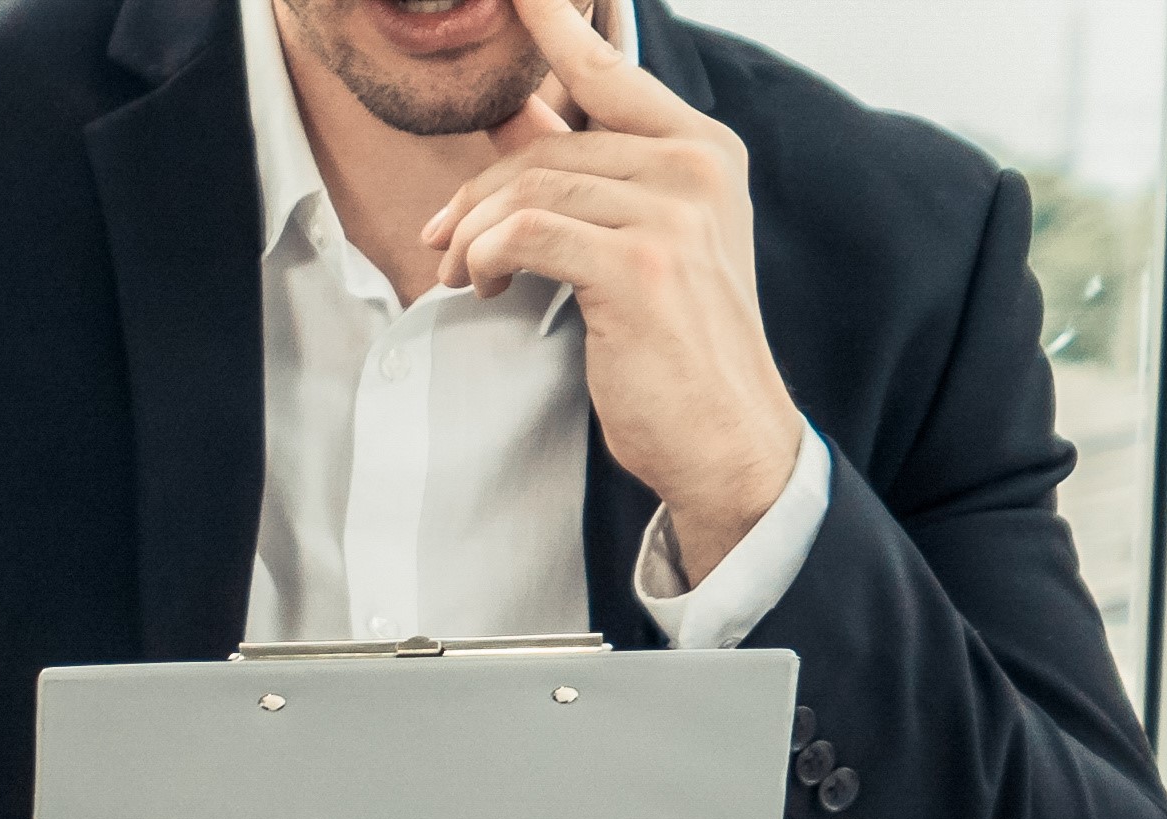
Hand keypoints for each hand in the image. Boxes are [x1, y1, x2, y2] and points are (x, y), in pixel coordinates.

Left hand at [438, 0, 799, 562]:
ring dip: (471, 235)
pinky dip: (484, 260)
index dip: (557, 28)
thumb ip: (583, 174)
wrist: (725, 432)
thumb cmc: (676, 342)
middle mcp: (696, 166)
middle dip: (477, 195)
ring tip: (459, 274)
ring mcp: (675, 212)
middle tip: (441, 240)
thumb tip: (512, 112)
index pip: (612, 74)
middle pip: (546, 148)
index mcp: (704, 150)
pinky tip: (479, 288)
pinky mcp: (639, 264)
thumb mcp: (638, 240)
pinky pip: (524, 235)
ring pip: (528, 190)